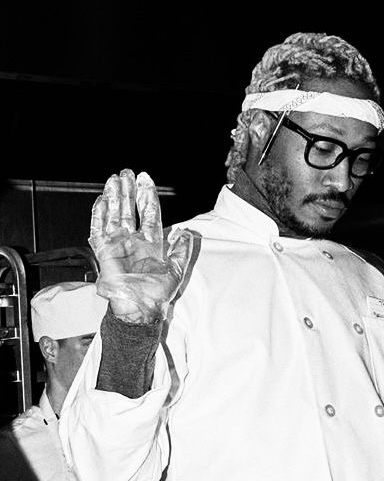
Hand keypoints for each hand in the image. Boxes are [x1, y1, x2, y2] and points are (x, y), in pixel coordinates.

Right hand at [90, 169, 200, 322]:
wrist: (139, 308)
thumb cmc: (156, 294)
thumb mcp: (176, 270)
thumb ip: (182, 250)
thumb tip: (187, 232)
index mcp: (150, 243)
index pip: (149, 213)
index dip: (147, 196)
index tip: (145, 179)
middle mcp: (133, 241)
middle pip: (130, 209)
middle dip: (129, 191)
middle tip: (127, 172)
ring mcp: (117, 244)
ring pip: (114, 215)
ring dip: (114, 197)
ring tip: (114, 179)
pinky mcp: (104, 251)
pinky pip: (98, 229)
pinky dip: (98, 215)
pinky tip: (100, 200)